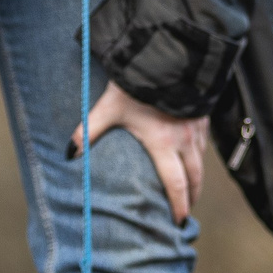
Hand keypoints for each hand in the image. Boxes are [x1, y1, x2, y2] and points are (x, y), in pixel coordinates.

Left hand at [71, 82, 206, 224]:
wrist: (167, 50)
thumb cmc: (137, 83)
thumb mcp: (110, 107)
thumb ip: (89, 130)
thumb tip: (68, 152)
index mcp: (163, 143)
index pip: (175, 184)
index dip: (178, 206)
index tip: (177, 222)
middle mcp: (185, 139)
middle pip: (194, 178)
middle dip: (190, 198)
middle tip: (185, 214)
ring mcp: (197, 126)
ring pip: (201, 161)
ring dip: (196, 178)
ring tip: (190, 190)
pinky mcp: (202, 114)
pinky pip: (204, 143)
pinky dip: (199, 156)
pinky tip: (192, 156)